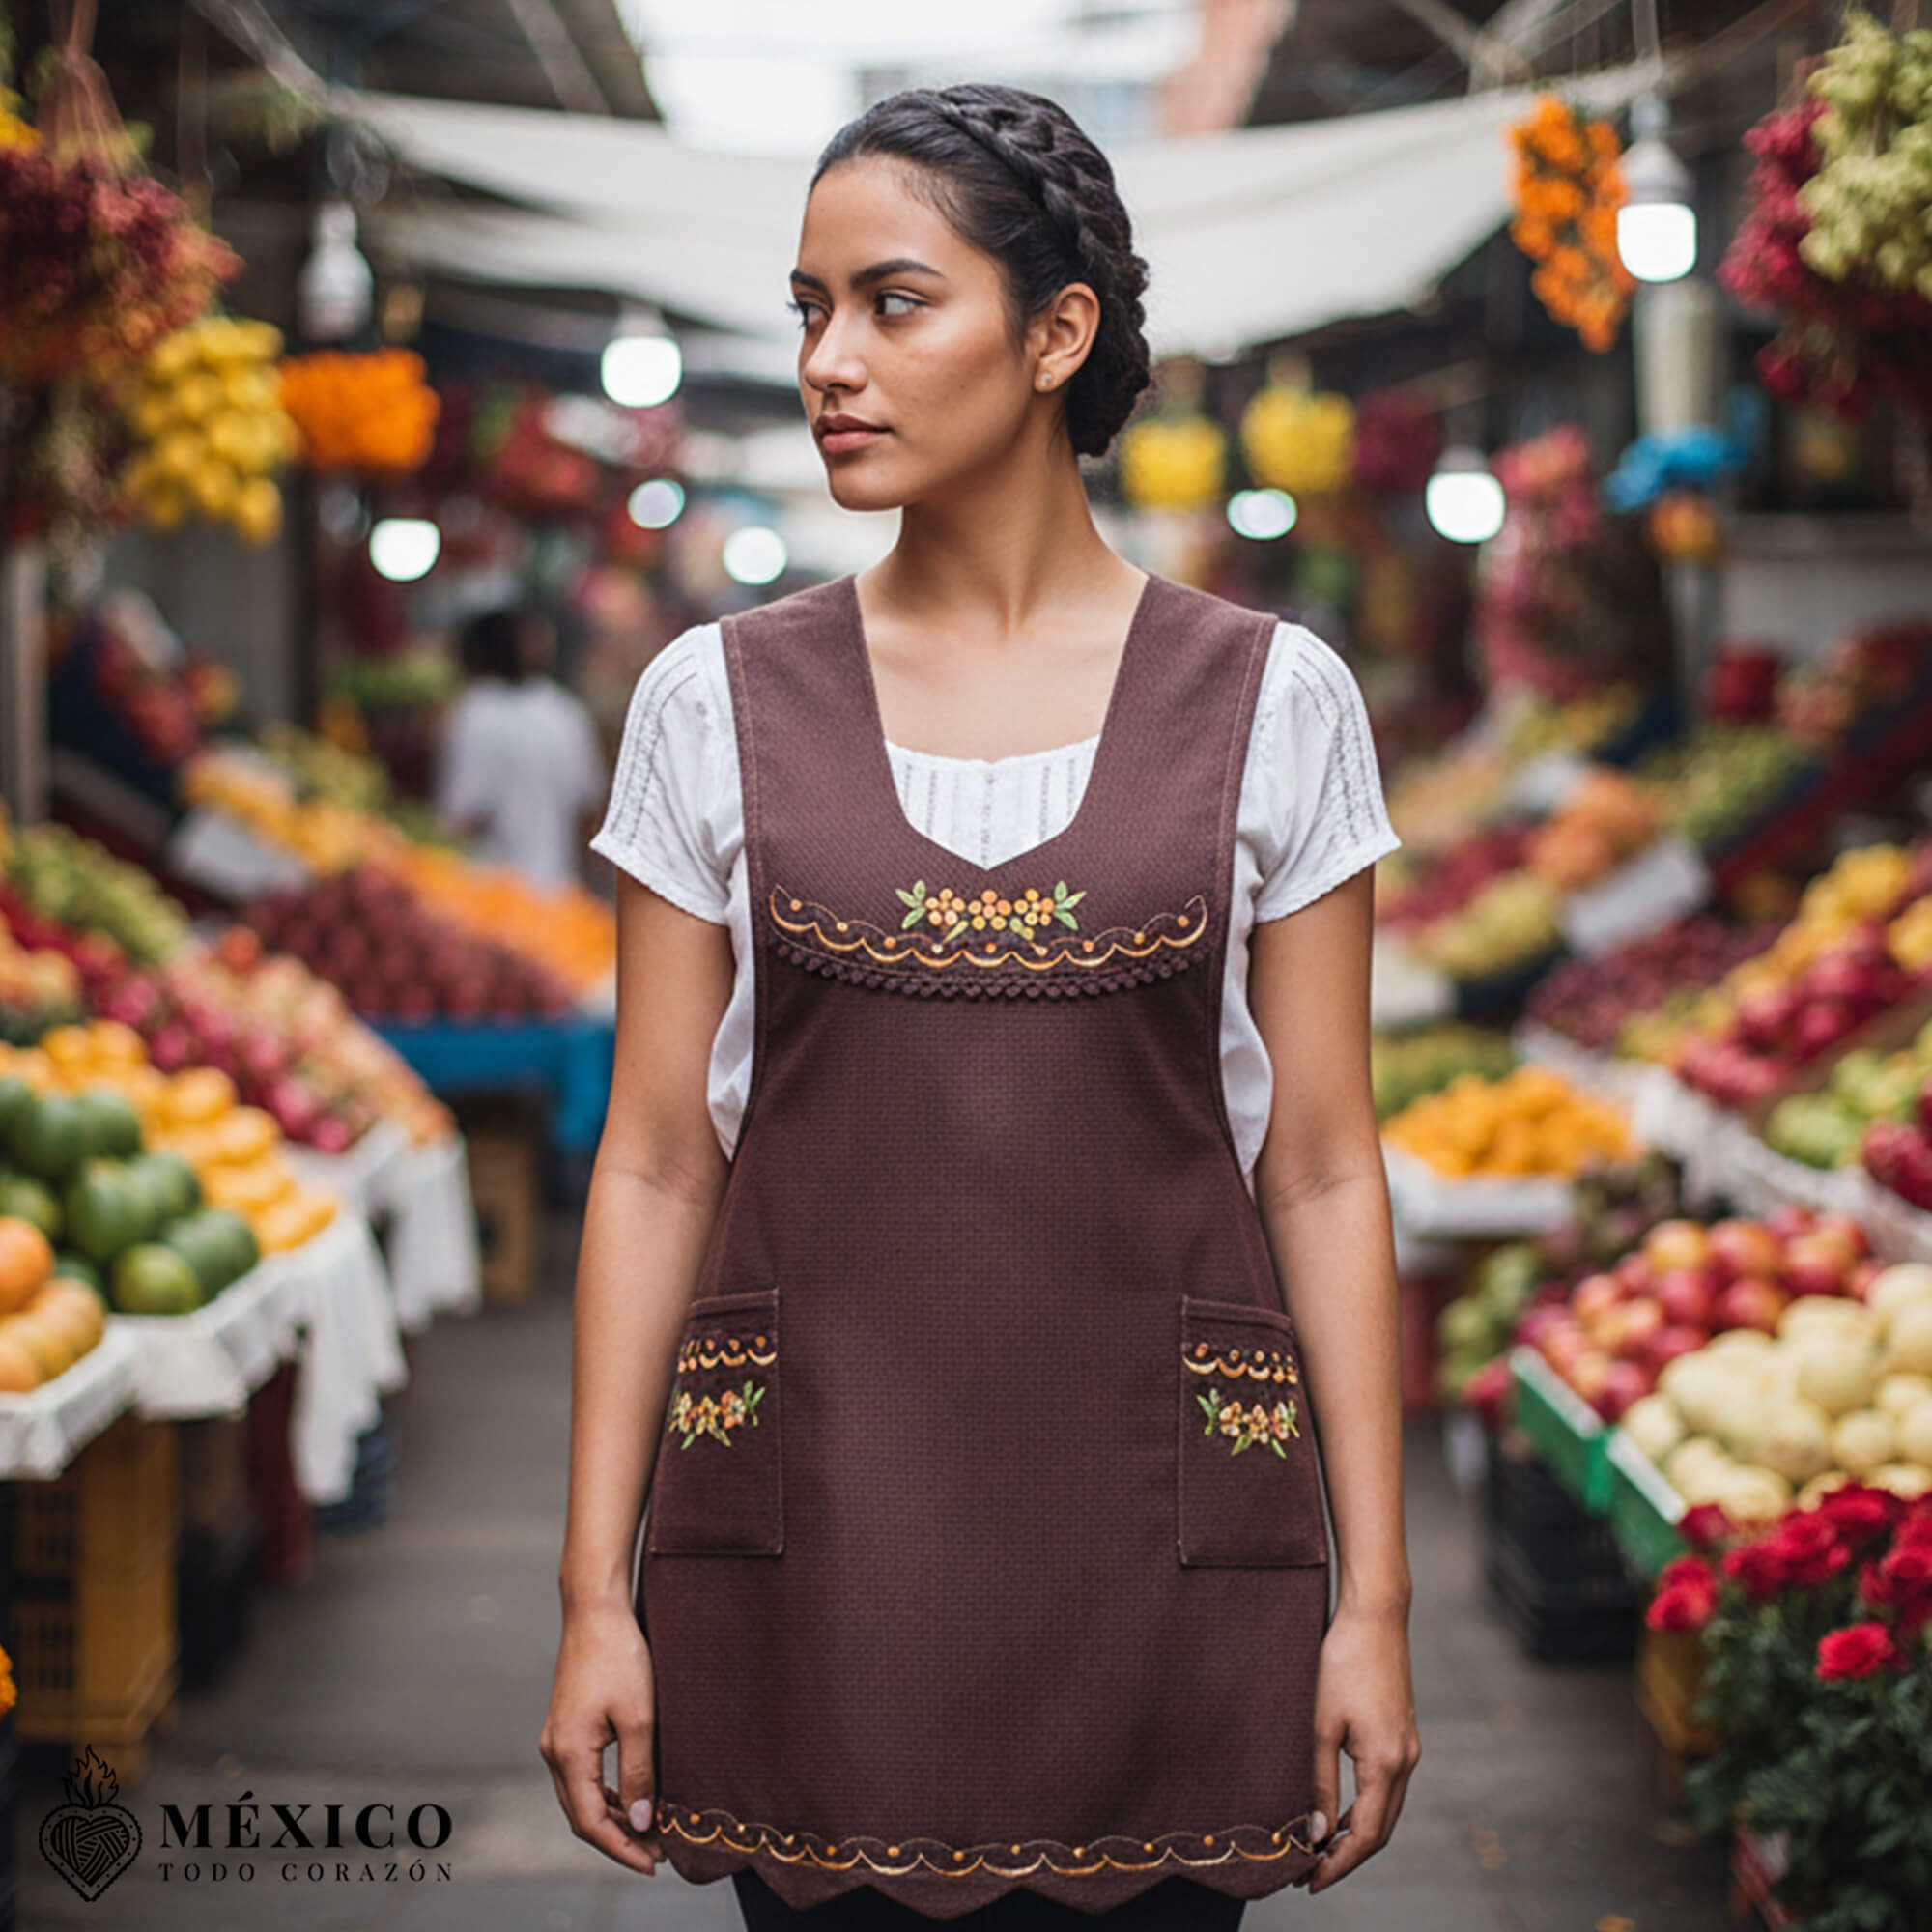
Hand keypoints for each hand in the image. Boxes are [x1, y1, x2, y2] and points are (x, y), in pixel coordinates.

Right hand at [539, 1604, 662, 1875]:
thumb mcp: (640, 1716)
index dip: (622, 1849)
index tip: (654, 1864)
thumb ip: (639, 1772)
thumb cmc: (620, 1656)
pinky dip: (605, 1794)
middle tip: (658, 1853)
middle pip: (582, 1816)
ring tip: (651, 1830)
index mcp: (568, 1753)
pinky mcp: (565, 1727)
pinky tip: (632, 1797)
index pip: (591, 1823)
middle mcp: (554, 1751)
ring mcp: (556, 1739)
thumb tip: (643, 1822)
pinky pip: (581, 1776)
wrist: (595, 1611)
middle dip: (619, 1839)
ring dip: (613, 1818)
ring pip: (580, 1797)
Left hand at [1295, 1603, 1419, 1894]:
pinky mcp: (1403, 1734)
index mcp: (1386, 1763)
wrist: (1375, 1616)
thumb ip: (1319, 1781)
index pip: (1366, 1836)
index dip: (1339, 1865)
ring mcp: (1409, 1747)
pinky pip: (1387, 1786)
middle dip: (1347, 1856)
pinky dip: (1365, 1807)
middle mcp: (1406, 1761)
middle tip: (1309, 1872)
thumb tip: (1317, 1834)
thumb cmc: (1341, 1662)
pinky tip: (1339, 1809)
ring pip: (1386, 1809)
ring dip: (1356, 1833)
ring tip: (1319, 1848)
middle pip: (1381, 1829)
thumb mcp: (1319, 1724)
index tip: (1310, 1881)